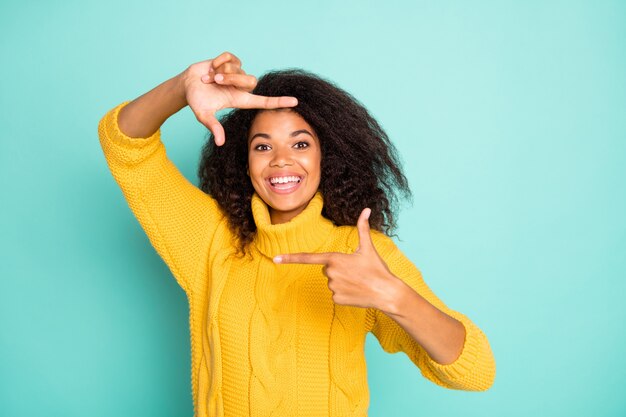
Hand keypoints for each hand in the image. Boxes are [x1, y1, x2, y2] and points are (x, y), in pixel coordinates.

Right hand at [181, 51, 297, 145]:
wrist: (187, 85)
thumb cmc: (197, 101)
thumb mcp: (203, 115)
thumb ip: (213, 127)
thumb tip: (220, 142)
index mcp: (241, 100)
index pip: (264, 101)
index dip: (279, 102)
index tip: (295, 101)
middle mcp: (242, 87)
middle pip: (251, 80)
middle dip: (231, 78)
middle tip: (215, 80)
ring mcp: (237, 73)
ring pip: (239, 68)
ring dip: (221, 71)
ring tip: (210, 77)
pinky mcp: (231, 60)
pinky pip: (230, 57)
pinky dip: (218, 61)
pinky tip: (211, 67)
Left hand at [274, 208, 401, 309]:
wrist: (387, 293)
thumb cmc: (377, 269)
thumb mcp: (368, 247)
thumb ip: (363, 228)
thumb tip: (366, 209)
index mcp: (334, 259)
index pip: (308, 258)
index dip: (290, 258)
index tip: (275, 258)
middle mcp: (330, 273)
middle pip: (327, 268)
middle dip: (339, 268)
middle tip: (356, 270)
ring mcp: (332, 288)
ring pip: (332, 281)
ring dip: (343, 280)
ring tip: (358, 281)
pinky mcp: (336, 299)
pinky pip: (336, 293)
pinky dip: (345, 292)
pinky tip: (356, 291)